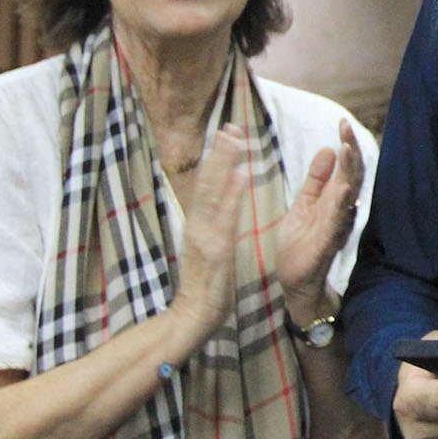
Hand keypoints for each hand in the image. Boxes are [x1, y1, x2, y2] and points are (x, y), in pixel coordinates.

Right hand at [168, 126, 246, 339]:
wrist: (194, 314)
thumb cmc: (206, 284)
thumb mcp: (209, 247)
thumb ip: (213, 223)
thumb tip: (223, 199)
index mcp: (198, 224)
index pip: (206, 185)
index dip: (215, 158)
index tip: (225, 133)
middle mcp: (198, 224)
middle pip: (207, 181)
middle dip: (219, 152)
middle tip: (230, 124)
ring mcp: (205, 235)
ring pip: (213, 191)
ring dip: (224, 163)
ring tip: (234, 138)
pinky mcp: (216, 249)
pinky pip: (225, 217)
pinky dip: (232, 194)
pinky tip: (242, 175)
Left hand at [279, 119, 362, 323]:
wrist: (296, 284)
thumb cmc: (301, 246)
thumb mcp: (303, 205)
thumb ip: (316, 181)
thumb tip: (327, 149)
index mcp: (333, 201)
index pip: (345, 168)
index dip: (346, 145)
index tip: (342, 121)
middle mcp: (340, 211)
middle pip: (351, 176)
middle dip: (351, 151)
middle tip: (347, 127)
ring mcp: (335, 227)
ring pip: (347, 196)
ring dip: (349, 172)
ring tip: (348, 149)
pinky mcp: (326, 245)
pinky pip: (337, 223)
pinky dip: (342, 206)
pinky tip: (344, 189)